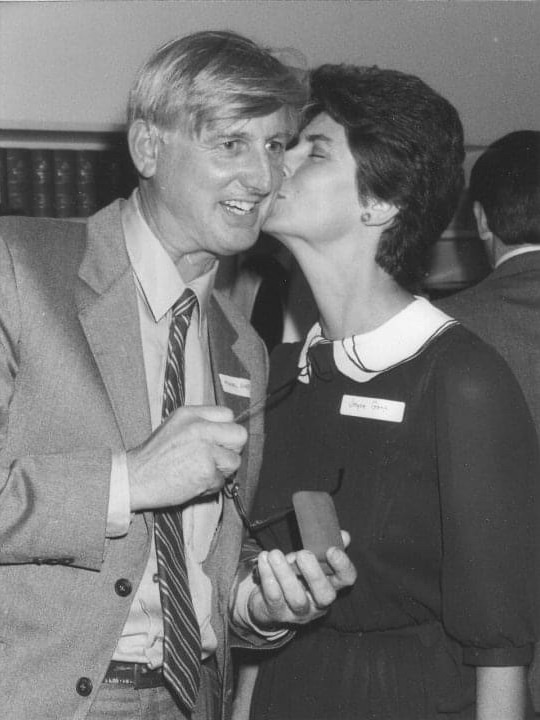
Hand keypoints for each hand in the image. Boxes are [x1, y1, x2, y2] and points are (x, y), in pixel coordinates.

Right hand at [127, 405, 246, 511]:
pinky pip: (222, 481)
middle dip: (231, 450)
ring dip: (221, 471)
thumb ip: (201, 424)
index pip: (228, 414)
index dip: (226, 430)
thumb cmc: (155, 456)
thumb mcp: (175, 426)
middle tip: (215, 459)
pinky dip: (211, 486)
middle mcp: (200, 428)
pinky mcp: (206, 471)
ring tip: (200, 472)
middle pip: (239, 435)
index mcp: (191, 414)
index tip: (217, 441)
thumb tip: (226, 432)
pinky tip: (193, 482)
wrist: (134, 478)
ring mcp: (205, 449)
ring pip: (234, 462)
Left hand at [247, 532, 356, 628]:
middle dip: (314, 574)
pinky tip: (264, 559)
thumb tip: (344, 535)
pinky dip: (267, 575)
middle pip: (325, 596)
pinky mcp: (278, 613)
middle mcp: (319, 603)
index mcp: (331, 585)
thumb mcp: (310, 560)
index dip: (343, 565)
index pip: (347, 579)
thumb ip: (325, 547)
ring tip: (274, 554)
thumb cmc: (295, 575)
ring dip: (285, 573)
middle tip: (302, 554)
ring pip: (297, 598)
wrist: (268, 601)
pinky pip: (274, 596)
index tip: (331, 550)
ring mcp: (299, 612)